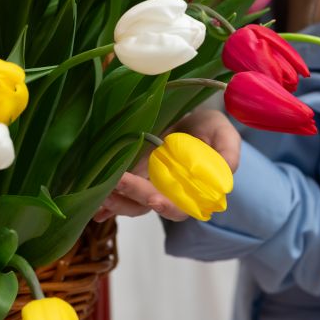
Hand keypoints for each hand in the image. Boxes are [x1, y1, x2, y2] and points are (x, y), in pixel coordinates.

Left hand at [93, 109, 240, 222]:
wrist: (188, 112)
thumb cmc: (209, 128)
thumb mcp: (224, 135)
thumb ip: (228, 155)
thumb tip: (225, 180)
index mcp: (190, 189)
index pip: (180, 207)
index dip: (168, 206)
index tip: (156, 199)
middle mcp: (165, 190)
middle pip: (146, 204)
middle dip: (132, 196)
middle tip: (117, 182)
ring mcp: (145, 182)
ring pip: (127, 200)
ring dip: (113, 198)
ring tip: (99, 189)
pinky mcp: (130, 171)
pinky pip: (115, 189)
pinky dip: (103, 198)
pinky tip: (92, 199)